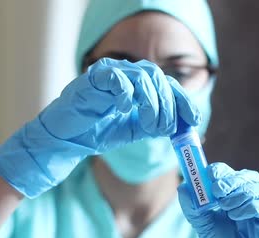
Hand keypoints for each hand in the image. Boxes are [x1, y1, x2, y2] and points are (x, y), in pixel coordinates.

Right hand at [0, 58, 199, 197]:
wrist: (64, 142)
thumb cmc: (95, 132)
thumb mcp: (132, 130)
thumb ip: (153, 124)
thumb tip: (179, 123)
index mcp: (136, 85)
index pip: (166, 85)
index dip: (183, 100)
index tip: (193, 120)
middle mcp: (125, 75)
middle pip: (159, 78)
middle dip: (169, 104)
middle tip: (166, 127)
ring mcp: (108, 74)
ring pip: (143, 77)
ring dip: (153, 102)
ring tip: (151, 124)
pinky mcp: (92, 79)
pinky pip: (117, 78)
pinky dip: (126, 93)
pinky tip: (125, 109)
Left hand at [178, 162, 258, 237]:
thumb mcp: (204, 229)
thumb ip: (194, 209)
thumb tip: (183, 187)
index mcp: (234, 200)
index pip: (233, 176)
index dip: (223, 171)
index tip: (209, 174)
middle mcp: (251, 205)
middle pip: (251, 179)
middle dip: (234, 180)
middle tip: (218, 189)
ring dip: (244, 193)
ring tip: (226, 207)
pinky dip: (255, 207)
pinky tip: (238, 216)